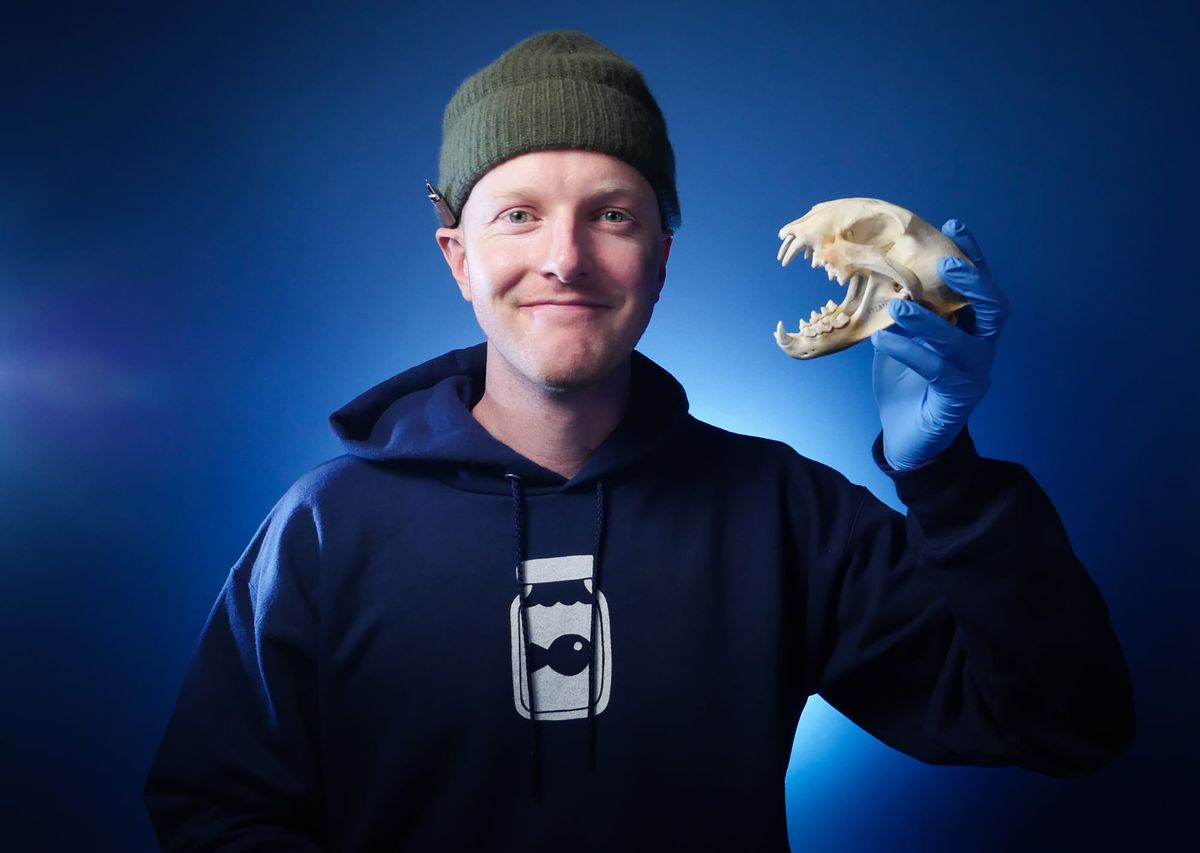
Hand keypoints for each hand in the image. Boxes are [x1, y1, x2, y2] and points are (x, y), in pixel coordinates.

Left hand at [870, 219, 1008, 469]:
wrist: (906, 439)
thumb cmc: (906, 383)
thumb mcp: (901, 338)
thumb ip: (901, 311)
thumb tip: (879, 274)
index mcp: (971, 328)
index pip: (979, 286)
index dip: (972, 256)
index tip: (954, 226)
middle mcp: (980, 348)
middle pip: (994, 309)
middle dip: (973, 283)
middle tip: (945, 264)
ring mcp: (973, 375)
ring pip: (962, 342)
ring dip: (929, 321)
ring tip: (897, 305)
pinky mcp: (955, 399)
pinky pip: (935, 369)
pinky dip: (908, 351)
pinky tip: (883, 340)